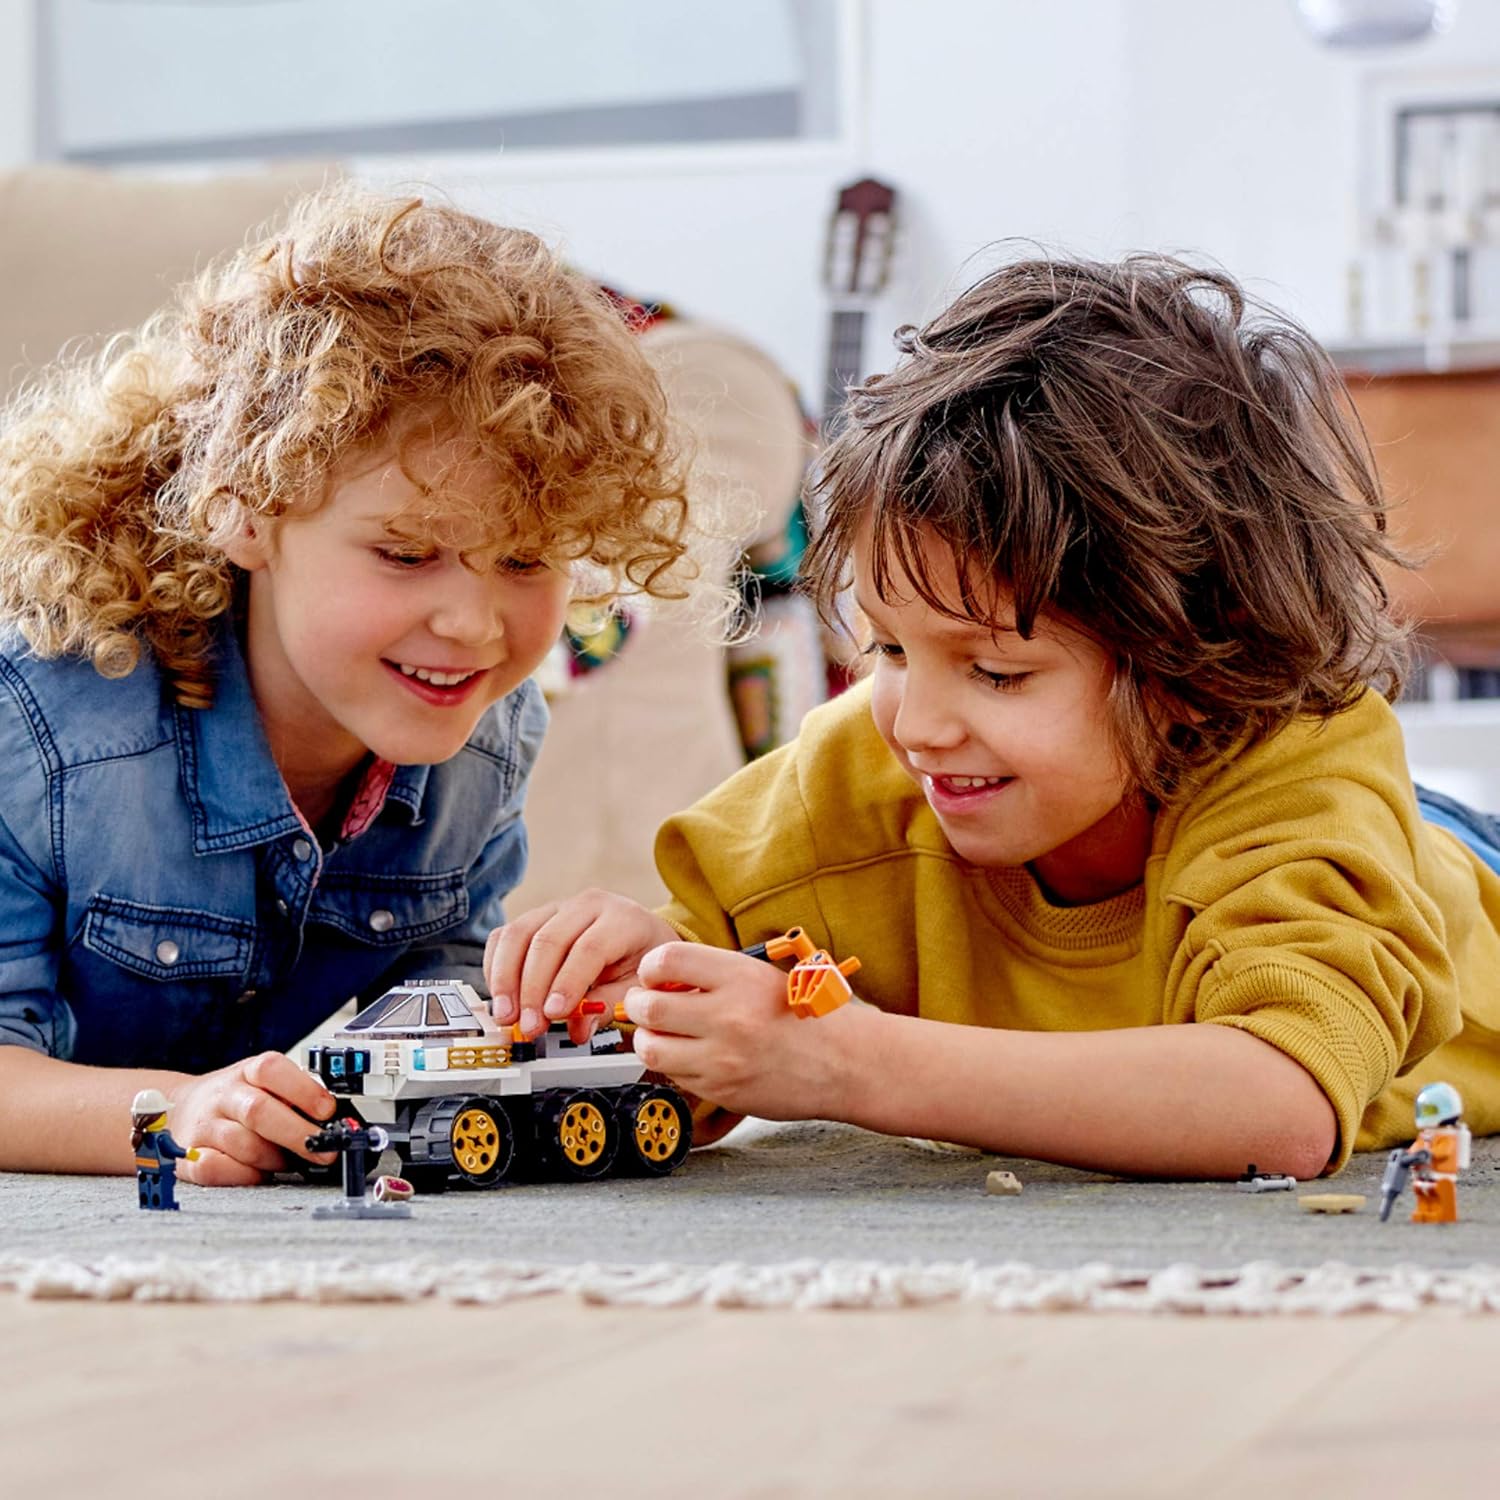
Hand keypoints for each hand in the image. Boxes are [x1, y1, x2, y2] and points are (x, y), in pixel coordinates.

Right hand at [170, 1052, 338, 1185]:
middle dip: (298, 1134)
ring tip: (287, 1160)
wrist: (176, 1110)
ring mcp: (204, 1125)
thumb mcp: (263, 1086)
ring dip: (273, 1158)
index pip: (271, 1069)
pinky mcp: (188, 1157)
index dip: (303, 1090)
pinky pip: (217, 1169)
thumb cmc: (235, 1100)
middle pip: (259, 1111)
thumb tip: (333, 1120)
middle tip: (324, 1151)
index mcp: (247, 1072)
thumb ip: (294, 1096)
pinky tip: (258, 1173)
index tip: (328, 1112)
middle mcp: (223, 1095)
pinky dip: (244, 1175)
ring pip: (243, 1144)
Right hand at [484, 889, 678, 1041]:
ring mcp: (557, 907)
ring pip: (519, 934)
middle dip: (532, 989)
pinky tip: (500, 996)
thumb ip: (610, 1006)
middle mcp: (587, 906)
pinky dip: (496, 967)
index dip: (567, 983)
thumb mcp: (639, 987)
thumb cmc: (642, 961)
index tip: (553, 1014)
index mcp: (622, 919)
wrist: (642, 935)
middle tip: (528, 1025)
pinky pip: (504, 936)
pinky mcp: (534, 917)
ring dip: (506, 979)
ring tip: (507, 1016)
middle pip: (548, 941)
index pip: (588, 948)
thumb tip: (578, 1029)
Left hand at [621, 942, 858, 1121]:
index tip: (654, 975)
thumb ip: (712, 975)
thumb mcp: (760, 976)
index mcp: (740, 977)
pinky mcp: (721, 1089)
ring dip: (648, 1038)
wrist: (842, 1062)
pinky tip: (689, 1055)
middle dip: (637, 1003)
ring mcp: (722, 1058)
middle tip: (643, 1004)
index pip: (667, 960)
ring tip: (662, 1033)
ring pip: (651, 1047)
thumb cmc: (804, 1014)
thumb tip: (660, 979)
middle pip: (648, 1006)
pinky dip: (671, 1064)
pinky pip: (673, 1075)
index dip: (650, 967)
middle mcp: (728, 1016)